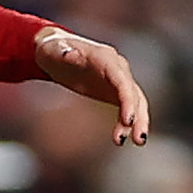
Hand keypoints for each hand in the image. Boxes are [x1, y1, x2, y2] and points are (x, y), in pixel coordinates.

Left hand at [34, 26, 151, 143]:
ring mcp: (118, 79)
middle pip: (133, 93)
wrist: (57, 50)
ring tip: (138, 142)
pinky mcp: (115, 91)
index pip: (121, 79)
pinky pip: (128, 107)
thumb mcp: (52, 50)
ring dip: (139, 122)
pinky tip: (124, 138)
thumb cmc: (53, 49)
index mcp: (104, 57)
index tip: (129, 120)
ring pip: (136, 101)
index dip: (127, 99)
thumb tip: (69, 54)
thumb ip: (62, 52)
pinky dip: (130, 123)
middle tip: (137, 138)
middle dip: (137, 115)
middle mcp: (117, 67)